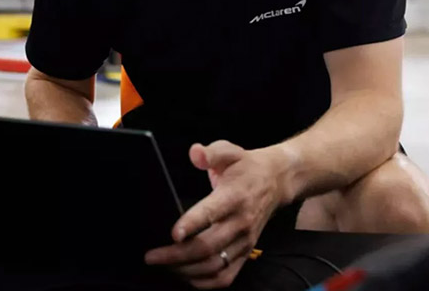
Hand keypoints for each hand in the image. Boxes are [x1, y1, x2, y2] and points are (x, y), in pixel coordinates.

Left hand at [144, 141, 287, 288]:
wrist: (277, 182)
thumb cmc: (246, 166)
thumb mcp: (230, 151)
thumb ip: (211, 152)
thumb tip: (195, 153)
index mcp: (235, 196)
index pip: (212, 213)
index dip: (192, 224)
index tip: (172, 234)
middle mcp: (241, 222)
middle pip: (208, 246)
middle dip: (177, 255)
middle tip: (151, 256)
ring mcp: (245, 241)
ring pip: (215, 265)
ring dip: (186, 270)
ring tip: (162, 266)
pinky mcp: (246, 253)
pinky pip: (227, 276)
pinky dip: (205, 282)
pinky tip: (184, 277)